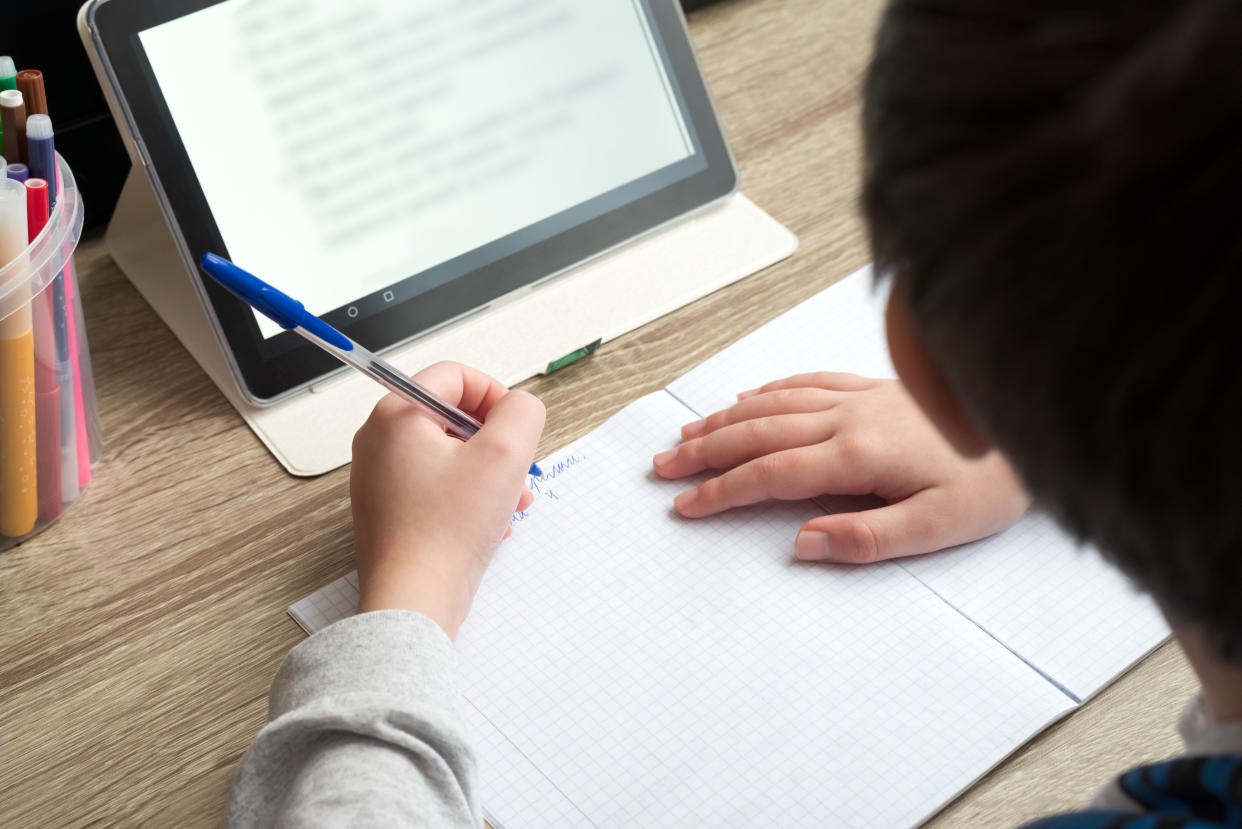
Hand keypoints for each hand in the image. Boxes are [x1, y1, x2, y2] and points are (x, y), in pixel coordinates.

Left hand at [351, 361, 544, 635]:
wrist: (414, 599)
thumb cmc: (447, 532)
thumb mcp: (505, 454)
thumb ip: (522, 412)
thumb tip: (519, 406)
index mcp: (396, 415)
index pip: (454, 376)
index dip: (494, 395)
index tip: (515, 426)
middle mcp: (379, 442)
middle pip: (452, 417)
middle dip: (496, 442)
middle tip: (517, 468)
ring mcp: (381, 479)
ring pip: (450, 456)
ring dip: (489, 473)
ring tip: (513, 503)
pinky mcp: (390, 511)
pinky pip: (438, 488)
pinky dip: (469, 498)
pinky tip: (492, 525)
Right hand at [652, 372, 1028, 562]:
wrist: (1029, 420)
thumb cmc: (991, 481)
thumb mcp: (937, 526)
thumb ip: (866, 537)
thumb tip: (802, 544)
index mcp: (857, 455)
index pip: (771, 474)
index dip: (722, 490)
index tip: (684, 505)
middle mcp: (848, 418)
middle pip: (758, 432)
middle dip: (705, 451)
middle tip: (662, 467)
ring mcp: (859, 397)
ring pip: (774, 403)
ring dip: (725, 419)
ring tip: (686, 434)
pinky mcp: (874, 386)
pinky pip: (807, 381)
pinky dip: (769, 389)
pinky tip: (748, 395)